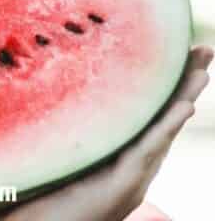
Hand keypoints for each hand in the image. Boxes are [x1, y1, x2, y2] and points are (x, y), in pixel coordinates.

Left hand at [4, 45, 211, 220]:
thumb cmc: (44, 193)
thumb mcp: (61, 149)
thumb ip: (68, 123)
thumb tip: (50, 77)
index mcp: (122, 152)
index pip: (151, 110)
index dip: (169, 82)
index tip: (183, 48)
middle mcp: (133, 164)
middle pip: (165, 116)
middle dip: (187, 83)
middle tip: (206, 51)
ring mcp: (132, 177)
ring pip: (164, 131)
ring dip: (186, 99)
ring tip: (203, 72)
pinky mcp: (123, 186)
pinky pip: (148, 150)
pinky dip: (168, 127)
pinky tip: (186, 107)